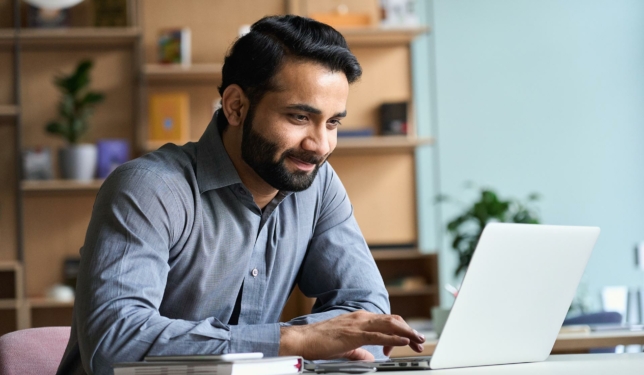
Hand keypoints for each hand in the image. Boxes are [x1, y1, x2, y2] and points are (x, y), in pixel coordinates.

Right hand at [278, 310, 424, 359]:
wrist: (303, 340)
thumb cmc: (320, 342)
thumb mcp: (345, 347)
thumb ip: (359, 351)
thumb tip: (370, 357)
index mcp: (359, 319)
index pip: (386, 321)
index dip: (401, 330)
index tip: (409, 341)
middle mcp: (361, 317)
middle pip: (392, 321)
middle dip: (409, 330)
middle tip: (420, 341)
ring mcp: (358, 324)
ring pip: (389, 325)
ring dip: (406, 332)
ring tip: (418, 340)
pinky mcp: (354, 334)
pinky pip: (378, 335)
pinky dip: (394, 338)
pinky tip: (403, 341)